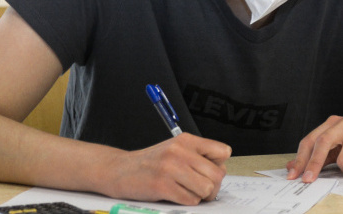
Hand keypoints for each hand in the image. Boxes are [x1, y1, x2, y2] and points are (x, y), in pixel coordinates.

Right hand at [104, 133, 230, 205]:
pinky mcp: (162, 186)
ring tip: (187, 191)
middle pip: (217, 174)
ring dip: (200, 196)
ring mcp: (171, 168)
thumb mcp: (175, 149)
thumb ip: (197, 156)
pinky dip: (186, 201)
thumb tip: (221, 172)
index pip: (223, 152)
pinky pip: (190, 200)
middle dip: (212, 187)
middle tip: (201, 189)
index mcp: (187, 140)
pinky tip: (175, 195)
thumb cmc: (151, 163)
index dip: (219, 166)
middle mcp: (180, 151)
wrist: (119, 170)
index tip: (207, 172)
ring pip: (206, 189)